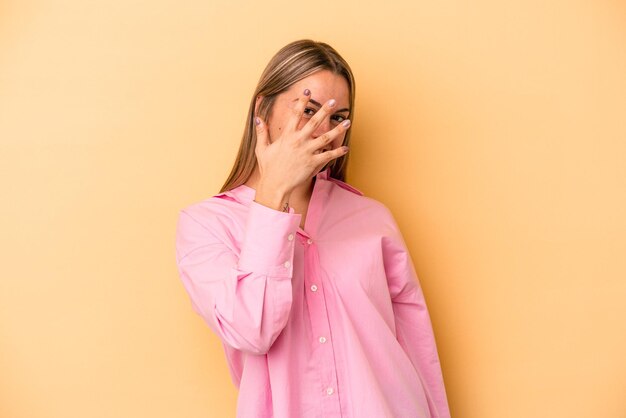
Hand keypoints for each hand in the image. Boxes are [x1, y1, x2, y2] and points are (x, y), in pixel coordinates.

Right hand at [253, 89, 349, 209]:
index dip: (302, 102)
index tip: (308, 91)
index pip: (295, 114)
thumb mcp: (262, 149)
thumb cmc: (268, 168)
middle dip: (325, 111)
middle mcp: (298, 141)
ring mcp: (307, 152)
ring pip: (326, 138)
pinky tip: (346, 148)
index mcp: (286, 136)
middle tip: (333, 101)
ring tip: (348, 122)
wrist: (275, 186)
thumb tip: (258, 118)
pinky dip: (337, 152)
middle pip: (314, 122)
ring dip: (338, 129)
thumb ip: (261, 132)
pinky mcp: (313, 163)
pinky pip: (328, 156)